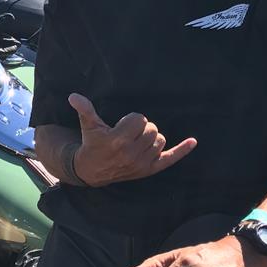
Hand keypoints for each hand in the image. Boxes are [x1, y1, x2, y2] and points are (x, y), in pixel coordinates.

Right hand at [68, 93, 195, 187]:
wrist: (92, 170)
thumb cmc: (92, 143)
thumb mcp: (89, 126)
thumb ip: (85, 109)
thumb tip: (73, 96)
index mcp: (118, 140)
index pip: (140, 119)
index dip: (133, 119)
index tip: (122, 124)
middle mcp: (131, 154)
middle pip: (152, 129)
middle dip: (143, 127)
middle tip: (130, 132)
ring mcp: (142, 164)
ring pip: (160, 141)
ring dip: (152, 137)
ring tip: (137, 140)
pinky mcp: (149, 170)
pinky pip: (170, 159)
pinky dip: (182, 150)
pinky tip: (193, 142)